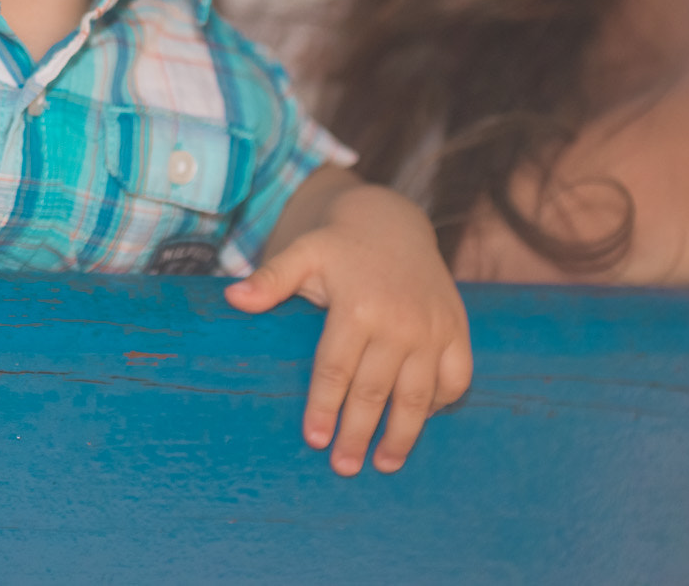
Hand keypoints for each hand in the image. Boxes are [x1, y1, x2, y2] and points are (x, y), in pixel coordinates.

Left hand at [226, 182, 471, 474]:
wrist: (391, 222)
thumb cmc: (338, 246)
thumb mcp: (302, 254)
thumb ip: (270, 279)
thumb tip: (232, 297)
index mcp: (357, 306)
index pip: (336, 370)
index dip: (323, 408)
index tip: (314, 440)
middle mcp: (399, 321)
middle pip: (375, 391)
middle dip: (358, 433)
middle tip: (343, 467)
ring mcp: (432, 328)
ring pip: (418, 394)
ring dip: (402, 434)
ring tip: (384, 464)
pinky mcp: (456, 329)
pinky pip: (456, 378)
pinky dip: (440, 404)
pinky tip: (420, 422)